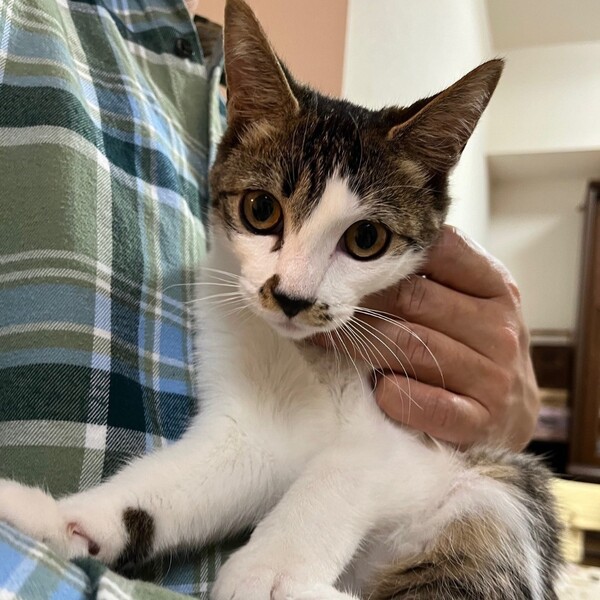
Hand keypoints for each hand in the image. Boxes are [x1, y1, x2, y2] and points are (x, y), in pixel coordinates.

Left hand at [324, 226, 539, 449]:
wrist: (513, 419)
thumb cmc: (476, 350)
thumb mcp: (471, 305)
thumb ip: (433, 279)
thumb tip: (358, 255)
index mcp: (497, 289)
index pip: (444, 248)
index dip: (391, 250)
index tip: (349, 256)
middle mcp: (500, 329)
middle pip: (414, 298)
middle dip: (360, 298)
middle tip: (321, 300)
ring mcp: (493, 378)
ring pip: (410, 346)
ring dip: (358, 342)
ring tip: (323, 336)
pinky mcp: (479, 422)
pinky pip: (425, 403)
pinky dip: (393, 394)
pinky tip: (375, 388)